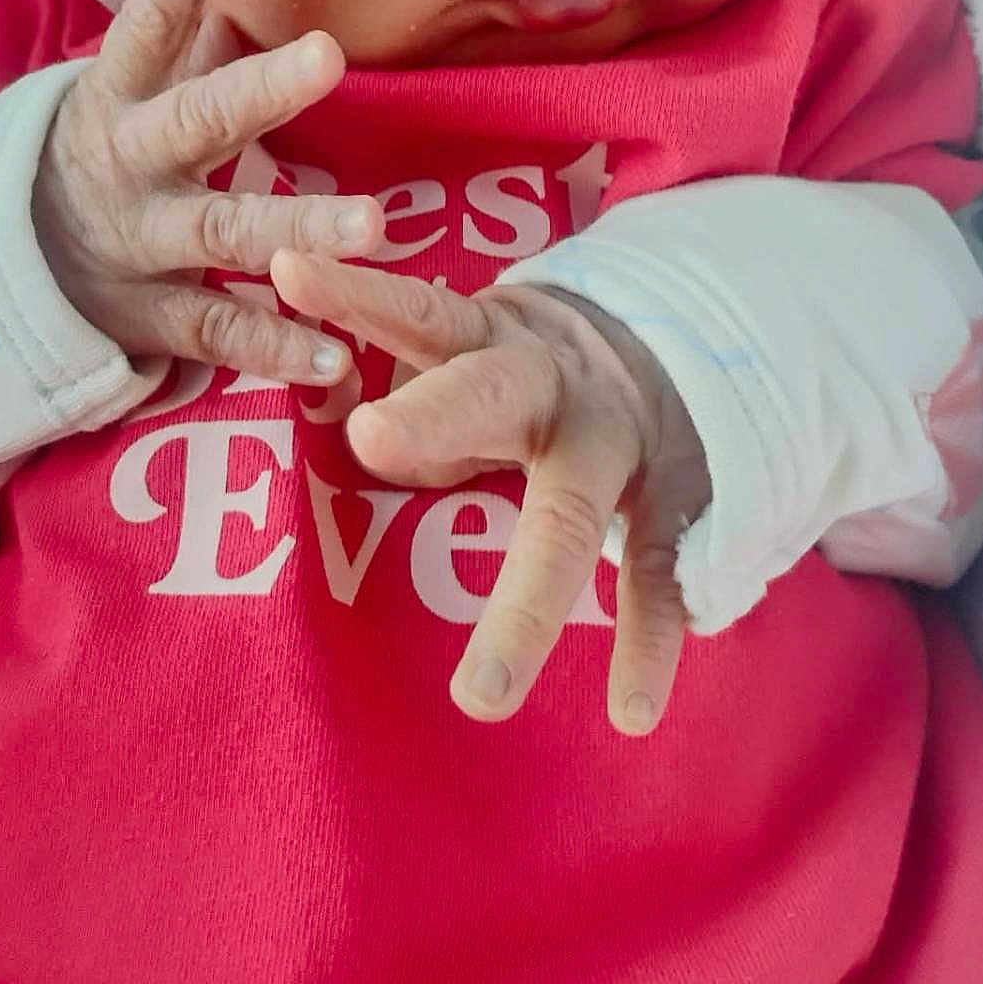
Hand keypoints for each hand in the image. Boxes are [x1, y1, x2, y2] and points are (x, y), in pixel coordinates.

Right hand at [31, 0, 382, 381]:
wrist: (14, 273)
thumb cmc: (106, 153)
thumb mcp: (128, 83)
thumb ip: (180, 6)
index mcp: (119, 98)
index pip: (149, 18)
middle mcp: (131, 166)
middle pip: (196, 120)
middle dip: (259, 90)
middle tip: (326, 55)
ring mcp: (143, 245)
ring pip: (222, 234)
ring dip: (296, 230)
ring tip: (373, 227)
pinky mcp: (156, 317)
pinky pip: (222, 331)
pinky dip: (277, 348)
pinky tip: (334, 355)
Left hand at [268, 251, 711, 735]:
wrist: (694, 341)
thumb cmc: (546, 371)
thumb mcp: (485, 356)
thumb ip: (428, 398)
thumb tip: (370, 444)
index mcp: (492, 342)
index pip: (416, 311)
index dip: (355, 291)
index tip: (288, 272)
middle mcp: (553, 387)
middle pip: (489, 396)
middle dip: (432, 416)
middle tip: (370, 435)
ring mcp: (618, 447)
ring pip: (570, 520)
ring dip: (527, 605)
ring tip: (482, 698)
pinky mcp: (677, 498)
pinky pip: (658, 577)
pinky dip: (649, 642)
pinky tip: (632, 711)